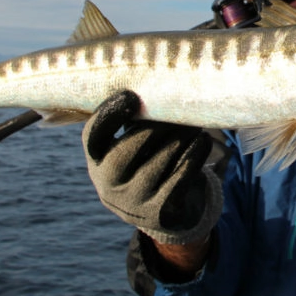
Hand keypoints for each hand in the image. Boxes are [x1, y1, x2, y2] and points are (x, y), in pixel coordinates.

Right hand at [82, 91, 222, 244]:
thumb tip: (160, 83)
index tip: (131, 96)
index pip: (93, 136)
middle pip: (130, 148)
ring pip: (160, 161)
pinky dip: (194, 155)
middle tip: (180, 106)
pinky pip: (180, 178)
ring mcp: (134, 202)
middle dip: (157, 125)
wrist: (165, 211)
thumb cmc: (149, 160)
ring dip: (181, 137)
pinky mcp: (160, 212)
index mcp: (97, 160)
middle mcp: (109, 184)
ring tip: (195, 123)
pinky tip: (202, 141)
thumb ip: (137, 118)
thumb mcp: (134, 143)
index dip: (109, 115)